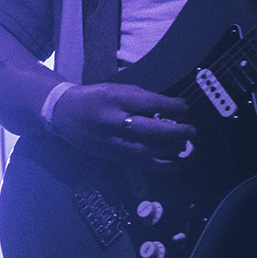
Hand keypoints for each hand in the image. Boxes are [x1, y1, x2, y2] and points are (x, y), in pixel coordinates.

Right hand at [51, 82, 195, 168]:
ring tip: (186, 147)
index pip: (149, 103)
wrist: (64, 114)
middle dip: (175, 132)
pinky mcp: (113, 156)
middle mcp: (114, 121)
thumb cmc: (95, 98)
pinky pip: (141, 164)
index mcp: (116, 99)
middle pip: (150, 130)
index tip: (186, 108)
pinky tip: (177, 166)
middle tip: (192, 131)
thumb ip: (142, 99)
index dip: (172, 107)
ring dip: (171, 150)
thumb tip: (173, 110)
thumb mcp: (117, 90)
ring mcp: (113, 142)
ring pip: (148, 150)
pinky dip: (161, 167)